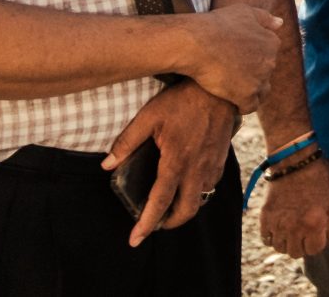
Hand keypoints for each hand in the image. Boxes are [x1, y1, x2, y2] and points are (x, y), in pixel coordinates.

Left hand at [102, 80, 237, 246]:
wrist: (221, 88)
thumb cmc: (183, 100)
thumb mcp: (148, 116)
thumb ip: (126, 142)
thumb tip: (106, 165)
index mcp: (176, 162)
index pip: (159, 202)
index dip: (146, 224)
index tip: (135, 239)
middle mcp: (196, 169)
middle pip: (186, 211)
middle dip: (169, 223)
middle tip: (155, 224)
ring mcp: (211, 164)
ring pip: (200, 199)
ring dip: (184, 207)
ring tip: (170, 204)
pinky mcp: (221, 157)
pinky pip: (211, 184)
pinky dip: (198, 191)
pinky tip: (188, 182)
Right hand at [180, 3, 284, 108]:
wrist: (197, 43)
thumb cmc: (217, 25)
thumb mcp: (244, 12)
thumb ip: (264, 18)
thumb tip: (280, 23)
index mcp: (272, 42)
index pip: (269, 56)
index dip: (254, 60)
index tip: (239, 61)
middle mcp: (270, 62)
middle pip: (265, 73)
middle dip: (253, 75)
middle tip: (232, 76)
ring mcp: (260, 79)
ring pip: (261, 92)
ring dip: (250, 92)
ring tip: (233, 91)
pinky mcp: (246, 95)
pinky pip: (250, 106)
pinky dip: (242, 106)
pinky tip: (231, 103)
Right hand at [258, 154, 328, 258]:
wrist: (295, 162)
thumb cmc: (319, 180)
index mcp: (315, 223)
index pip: (314, 250)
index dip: (317, 243)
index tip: (316, 233)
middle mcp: (295, 227)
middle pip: (296, 253)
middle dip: (302, 245)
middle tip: (304, 232)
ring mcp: (278, 223)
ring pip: (280, 248)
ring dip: (287, 242)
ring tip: (291, 229)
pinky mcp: (265, 217)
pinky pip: (266, 239)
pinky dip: (272, 237)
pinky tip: (280, 226)